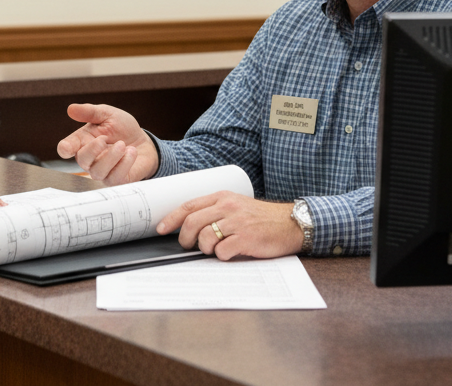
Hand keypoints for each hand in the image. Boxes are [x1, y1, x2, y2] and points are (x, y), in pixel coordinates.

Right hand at [57, 103, 158, 184]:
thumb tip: (71, 108)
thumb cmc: (122, 129)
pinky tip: (131, 152)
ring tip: (123, 144)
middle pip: (82, 160)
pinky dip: (124, 163)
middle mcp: (90, 159)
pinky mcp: (116, 181)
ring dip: (111, 157)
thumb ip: (90, 112)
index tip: (67, 148)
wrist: (144, 142)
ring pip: (98, 172)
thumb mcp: (108, 115)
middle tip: (105, 138)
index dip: (64, 149)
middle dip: (93, 150)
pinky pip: (115, 178)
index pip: (66, 148)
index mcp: (83, 141)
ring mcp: (102, 172)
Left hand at [156, 191, 303, 260]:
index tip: (160, 228)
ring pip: (205, 238)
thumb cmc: (262, 217)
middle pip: (192, 222)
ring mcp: (237, 222)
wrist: (291, 223)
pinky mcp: (246, 238)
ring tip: (214, 249)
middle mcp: (228, 207)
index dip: (171, 218)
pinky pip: (222, 251)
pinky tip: (230, 253)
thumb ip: (215, 211)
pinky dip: (221, 255)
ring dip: (204, 248)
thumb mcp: (237, 205)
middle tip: (187, 245)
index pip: (189, 206)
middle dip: (184, 238)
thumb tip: (189, 226)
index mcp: (222, 197)